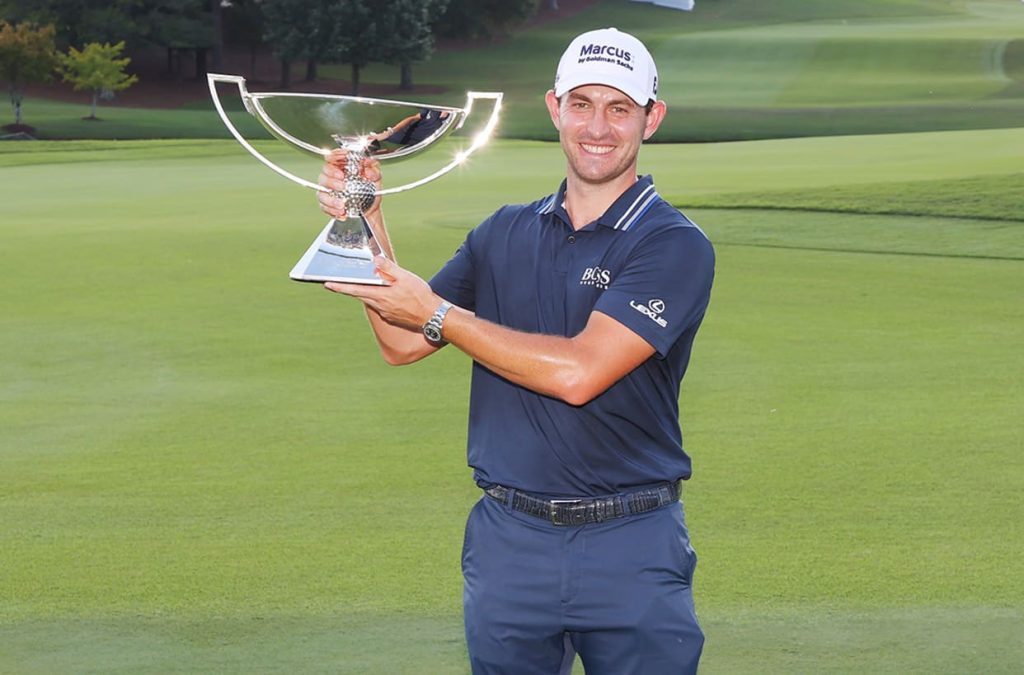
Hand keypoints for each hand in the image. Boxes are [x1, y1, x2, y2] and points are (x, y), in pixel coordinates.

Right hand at [317, 150, 382, 218]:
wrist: (370, 208)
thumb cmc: (370, 189)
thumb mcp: (376, 178)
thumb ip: (374, 170)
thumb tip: (368, 167)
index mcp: (342, 166)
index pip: (333, 157)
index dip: (336, 155)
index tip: (343, 157)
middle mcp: (332, 176)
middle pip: (324, 173)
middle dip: (332, 179)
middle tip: (343, 186)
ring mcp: (328, 190)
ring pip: (322, 192)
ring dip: (331, 199)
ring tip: (342, 205)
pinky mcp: (327, 204)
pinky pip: (324, 207)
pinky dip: (332, 211)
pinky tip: (342, 213)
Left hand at [324, 255, 439, 330]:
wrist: (433, 317)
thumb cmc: (421, 296)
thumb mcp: (406, 277)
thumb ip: (389, 268)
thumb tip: (375, 260)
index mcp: (381, 295)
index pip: (355, 289)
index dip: (340, 287)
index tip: (327, 284)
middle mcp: (380, 306)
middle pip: (360, 295)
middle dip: (350, 288)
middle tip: (339, 282)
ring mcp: (385, 313)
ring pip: (370, 300)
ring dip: (366, 293)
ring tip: (366, 284)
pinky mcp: (391, 317)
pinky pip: (380, 306)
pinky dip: (378, 298)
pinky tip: (386, 294)